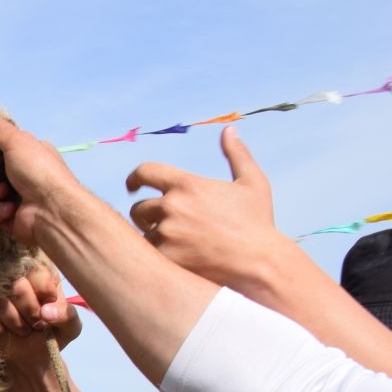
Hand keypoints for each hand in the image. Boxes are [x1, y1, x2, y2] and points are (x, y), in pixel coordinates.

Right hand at [0, 115, 94, 248]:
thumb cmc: (36, 170)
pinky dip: (0, 211)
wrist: (51, 209)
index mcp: (33, 154)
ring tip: (5, 194)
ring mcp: (22, 199)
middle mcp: (29, 176)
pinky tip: (10, 210)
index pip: (8, 149)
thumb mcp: (17, 142)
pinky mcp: (14, 219)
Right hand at [0, 264, 82, 371]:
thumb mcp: (70, 329)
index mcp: (43, 276)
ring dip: (14, 322)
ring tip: (21, 330)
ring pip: (0, 300)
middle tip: (36, 325)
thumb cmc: (51, 336)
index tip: (47, 312)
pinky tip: (4, 331)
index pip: (38, 272)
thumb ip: (67, 316)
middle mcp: (18, 277)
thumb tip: (46, 312)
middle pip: (18, 286)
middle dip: (29, 312)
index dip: (43, 295)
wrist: (28, 358)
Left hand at [126, 128, 282, 291]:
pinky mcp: (164, 258)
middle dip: (148, 216)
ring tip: (176, 244)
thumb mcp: (252, 183)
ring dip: (152, 237)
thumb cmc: (258, 223)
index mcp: (187, 185)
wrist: (258, 263)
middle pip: (139, 208)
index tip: (132, 186)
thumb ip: (237, 155)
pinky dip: (157, 257)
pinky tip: (174, 260)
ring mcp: (166, 233)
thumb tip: (228, 129)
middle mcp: (171, 206)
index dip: (135, 178)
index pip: (145, 172)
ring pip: (141, 234)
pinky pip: (147, 256)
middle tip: (165, 225)